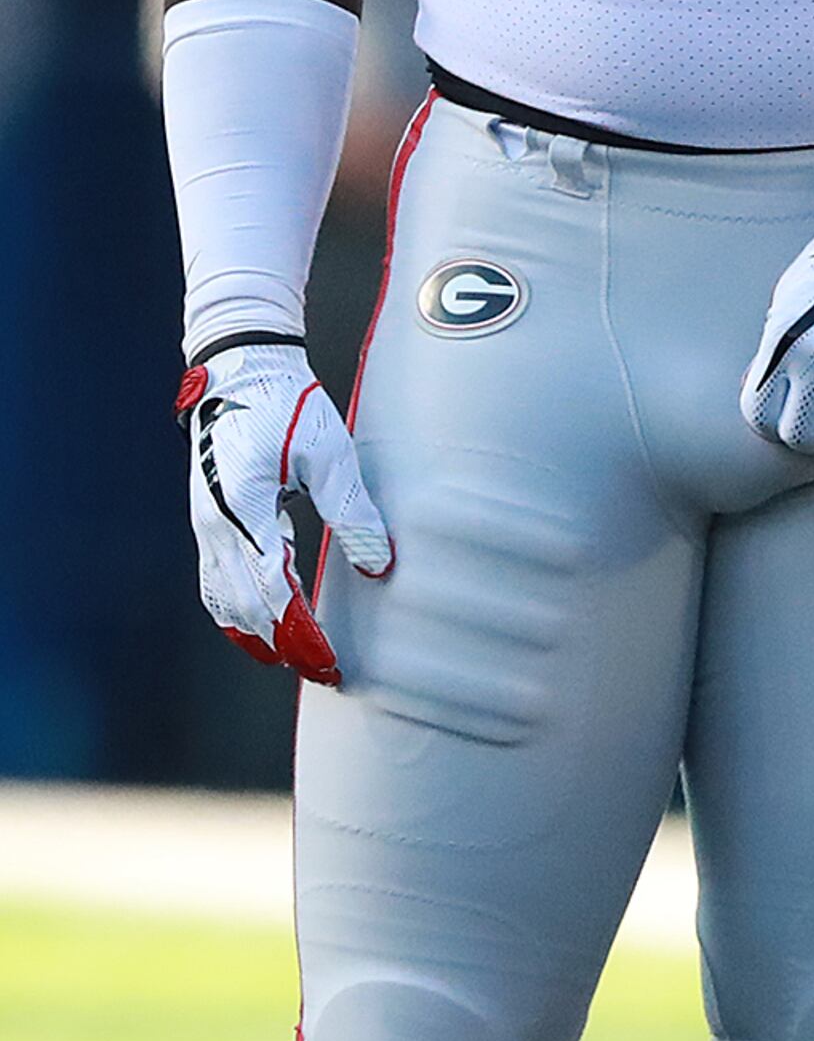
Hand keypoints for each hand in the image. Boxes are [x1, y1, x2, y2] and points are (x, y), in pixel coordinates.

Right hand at [177, 338, 391, 684]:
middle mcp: (216, 524)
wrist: (240, 370)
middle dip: (284, 643)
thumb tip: (380, 565)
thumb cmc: (287, 404)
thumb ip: (354, 512)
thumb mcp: (332, 455)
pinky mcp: (210, 519)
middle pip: (244, 605)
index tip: (328, 661)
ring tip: (298, 658)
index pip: (271, 590)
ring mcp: (206, 524)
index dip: (299, 632)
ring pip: (223, 598)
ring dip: (259, 633)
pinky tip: (262, 626)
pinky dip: (238, 610)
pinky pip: (215, 579)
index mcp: (244, 509)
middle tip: (325, 670)